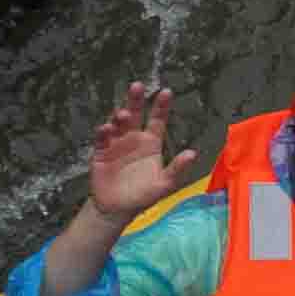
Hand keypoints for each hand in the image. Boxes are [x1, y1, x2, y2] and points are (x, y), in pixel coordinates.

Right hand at [84, 79, 179, 220]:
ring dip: (119, 117)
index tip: (166, 92)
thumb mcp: (164, 184)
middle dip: (135, 100)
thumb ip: (177, 169)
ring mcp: (116, 143)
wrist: (117, 209)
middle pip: (135, 114)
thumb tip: (193, 153)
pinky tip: (106, 129)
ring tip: (123, 115)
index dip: (161, 106)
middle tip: (137, 86)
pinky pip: (101, 139)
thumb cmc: (143, 195)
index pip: (157, 120)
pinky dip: (103, 133)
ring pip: (117, 124)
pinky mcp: (101, 152)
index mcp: (151, 142)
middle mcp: (133, 138)